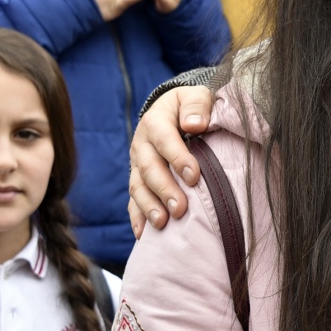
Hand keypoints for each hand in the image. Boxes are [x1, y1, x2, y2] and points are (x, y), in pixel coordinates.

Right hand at [127, 85, 213, 236]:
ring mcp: (137, 164)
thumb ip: (197, 105)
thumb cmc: (192, 106)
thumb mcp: (197, 95)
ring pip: (138, 187)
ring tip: (163, 224)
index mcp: (156, 121)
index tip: (194, 176)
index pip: (165, 140)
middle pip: (149, 168)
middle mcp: (142, 144)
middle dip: (164, 189)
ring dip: (149, 206)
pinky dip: (137, 217)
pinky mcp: (139, 180)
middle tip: (181, 209)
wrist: (175, 111)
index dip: (178, 158)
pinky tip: (144, 235)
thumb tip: (195, 124)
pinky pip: (133, 200)